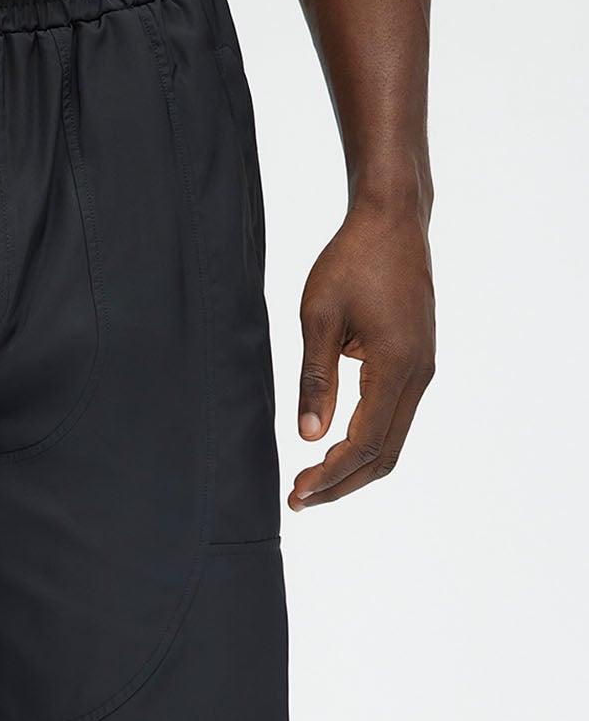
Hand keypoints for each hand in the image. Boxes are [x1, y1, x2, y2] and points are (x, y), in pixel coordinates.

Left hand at [290, 201, 434, 510]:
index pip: (364, 443)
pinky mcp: (416, 363)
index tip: (297, 492)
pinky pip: (394, 419)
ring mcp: (422, 370)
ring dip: (354, 468)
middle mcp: (418, 373)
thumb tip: (309, 437)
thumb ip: (315, 379)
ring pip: (392, 441)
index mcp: (396, 364)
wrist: (391, 220)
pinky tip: (334, 449)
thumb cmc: (352, 259)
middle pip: (384, 455)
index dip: (331, 475)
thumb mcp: (319, 316)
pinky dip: (366, 444)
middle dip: (342, 484)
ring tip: (312, 482)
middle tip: (299, 499)